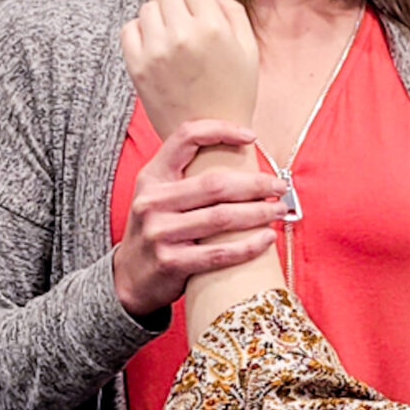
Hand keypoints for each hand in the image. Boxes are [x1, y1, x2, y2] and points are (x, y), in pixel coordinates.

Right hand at [113, 120, 287, 316]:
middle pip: (215, 184)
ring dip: (259, 213)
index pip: (185, 138)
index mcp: (152, 177)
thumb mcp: (159, 195)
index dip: (220, 131)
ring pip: (222, 218)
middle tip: (280, 187)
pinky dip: (249, 246)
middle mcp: (152, 201)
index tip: (251, 137)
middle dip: (256, 184)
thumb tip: (242, 156)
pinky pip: (220, 253)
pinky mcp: (171, 263)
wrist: (129, 277)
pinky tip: (268, 238)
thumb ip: (187, 176)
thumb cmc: (158, 230)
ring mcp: (160, 233)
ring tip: (279, 211)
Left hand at [120, 0, 259, 139]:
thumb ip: (232, 10)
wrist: (212, 139)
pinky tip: (156, 50)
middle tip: (190, 34)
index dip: (201, 1)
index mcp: (213, 28)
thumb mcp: (249, 49)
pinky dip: (140, 33)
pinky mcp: (137, 66)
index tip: (204, 19)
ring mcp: (156, 51)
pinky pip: (129, 29)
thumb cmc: (235, 94)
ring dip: (160, 20)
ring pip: (149, 9)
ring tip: (174, 44)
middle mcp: (182, 35)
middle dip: (181, 9)